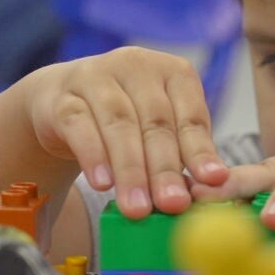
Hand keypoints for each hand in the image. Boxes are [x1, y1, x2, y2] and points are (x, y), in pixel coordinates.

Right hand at [19, 47, 226, 218]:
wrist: (62, 102)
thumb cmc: (127, 121)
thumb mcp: (159, 132)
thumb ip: (182, 155)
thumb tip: (208, 189)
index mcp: (173, 73)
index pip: (191, 115)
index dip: (201, 150)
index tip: (212, 181)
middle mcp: (136, 67)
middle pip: (155, 122)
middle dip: (165, 168)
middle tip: (172, 205)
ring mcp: (96, 77)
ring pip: (118, 124)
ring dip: (130, 170)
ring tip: (137, 208)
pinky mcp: (62, 96)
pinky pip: (79, 126)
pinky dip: (93, 156)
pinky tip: (102, 184)